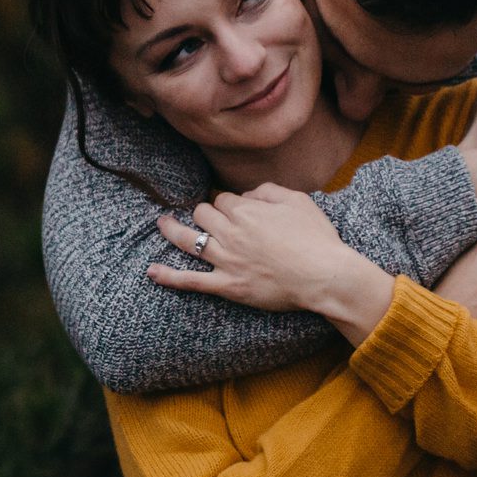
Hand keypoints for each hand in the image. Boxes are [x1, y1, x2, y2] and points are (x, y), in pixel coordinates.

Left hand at [151, 184, 393, 341]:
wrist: (325, 275)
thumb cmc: (316, 238)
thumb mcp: (298, 200)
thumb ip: (268, 190)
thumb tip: (248, 194)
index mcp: (247, 210)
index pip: (224, 199)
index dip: (230, 204)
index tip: (240, 211)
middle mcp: (231, 233)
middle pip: (204, 214)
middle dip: (206, 213)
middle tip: (214, 220)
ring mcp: (226, 260)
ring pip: (190, 239)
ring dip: (172, 229)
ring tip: (162, 223)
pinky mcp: (227, 286)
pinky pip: (191, 281)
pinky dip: (169, 276)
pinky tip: (151, 272)